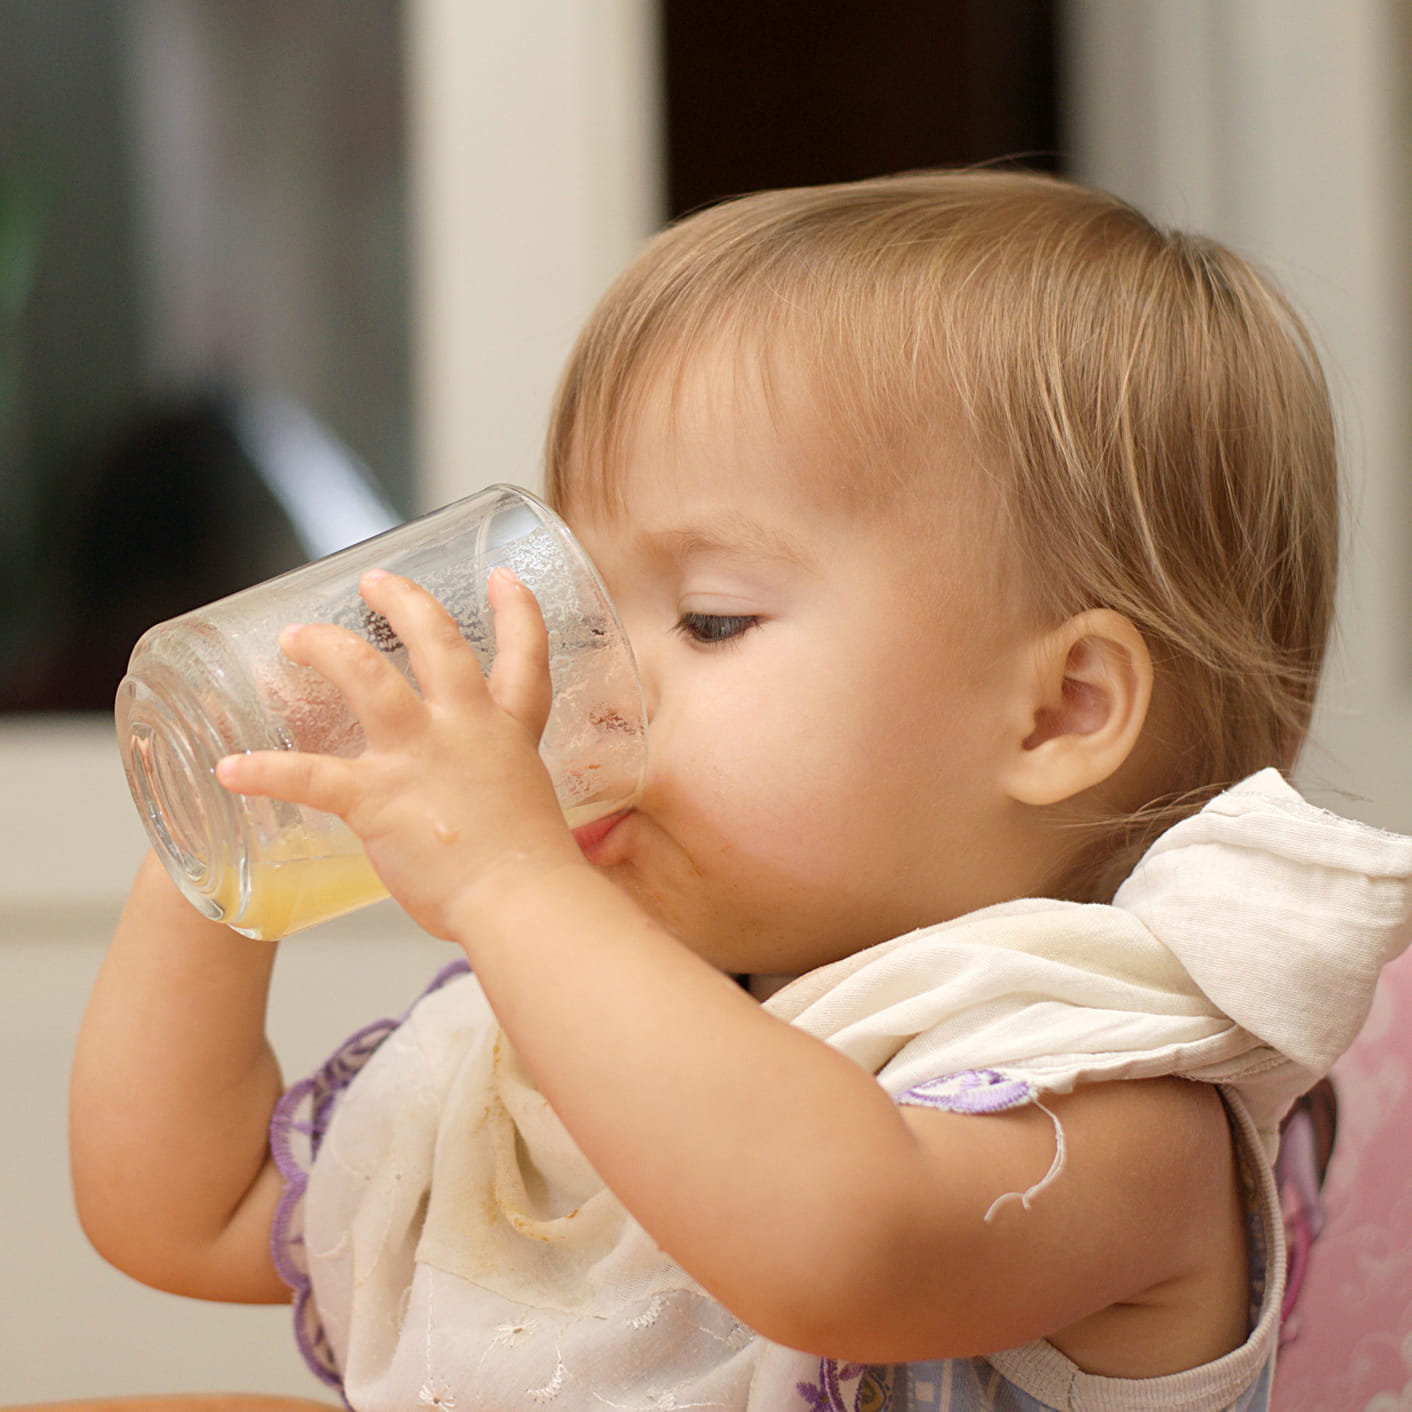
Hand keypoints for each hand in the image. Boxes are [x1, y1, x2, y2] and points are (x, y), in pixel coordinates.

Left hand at [216, 568, 584, 940]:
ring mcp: (418, 757)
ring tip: (296, 637)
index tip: (501, 578)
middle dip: (402, 602)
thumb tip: (469, 819)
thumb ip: (492, 794)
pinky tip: (229, 769)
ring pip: (366, 675)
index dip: (515, 611)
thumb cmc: (529, 873)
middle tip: (375, 582)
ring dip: (326, 647)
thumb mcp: (525, 809)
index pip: (523, 656)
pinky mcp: (376, 798)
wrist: (522, 901)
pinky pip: (307, 775)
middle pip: (436, 640)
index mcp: (507, 732)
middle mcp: (463, 729)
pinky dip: (263, 771)